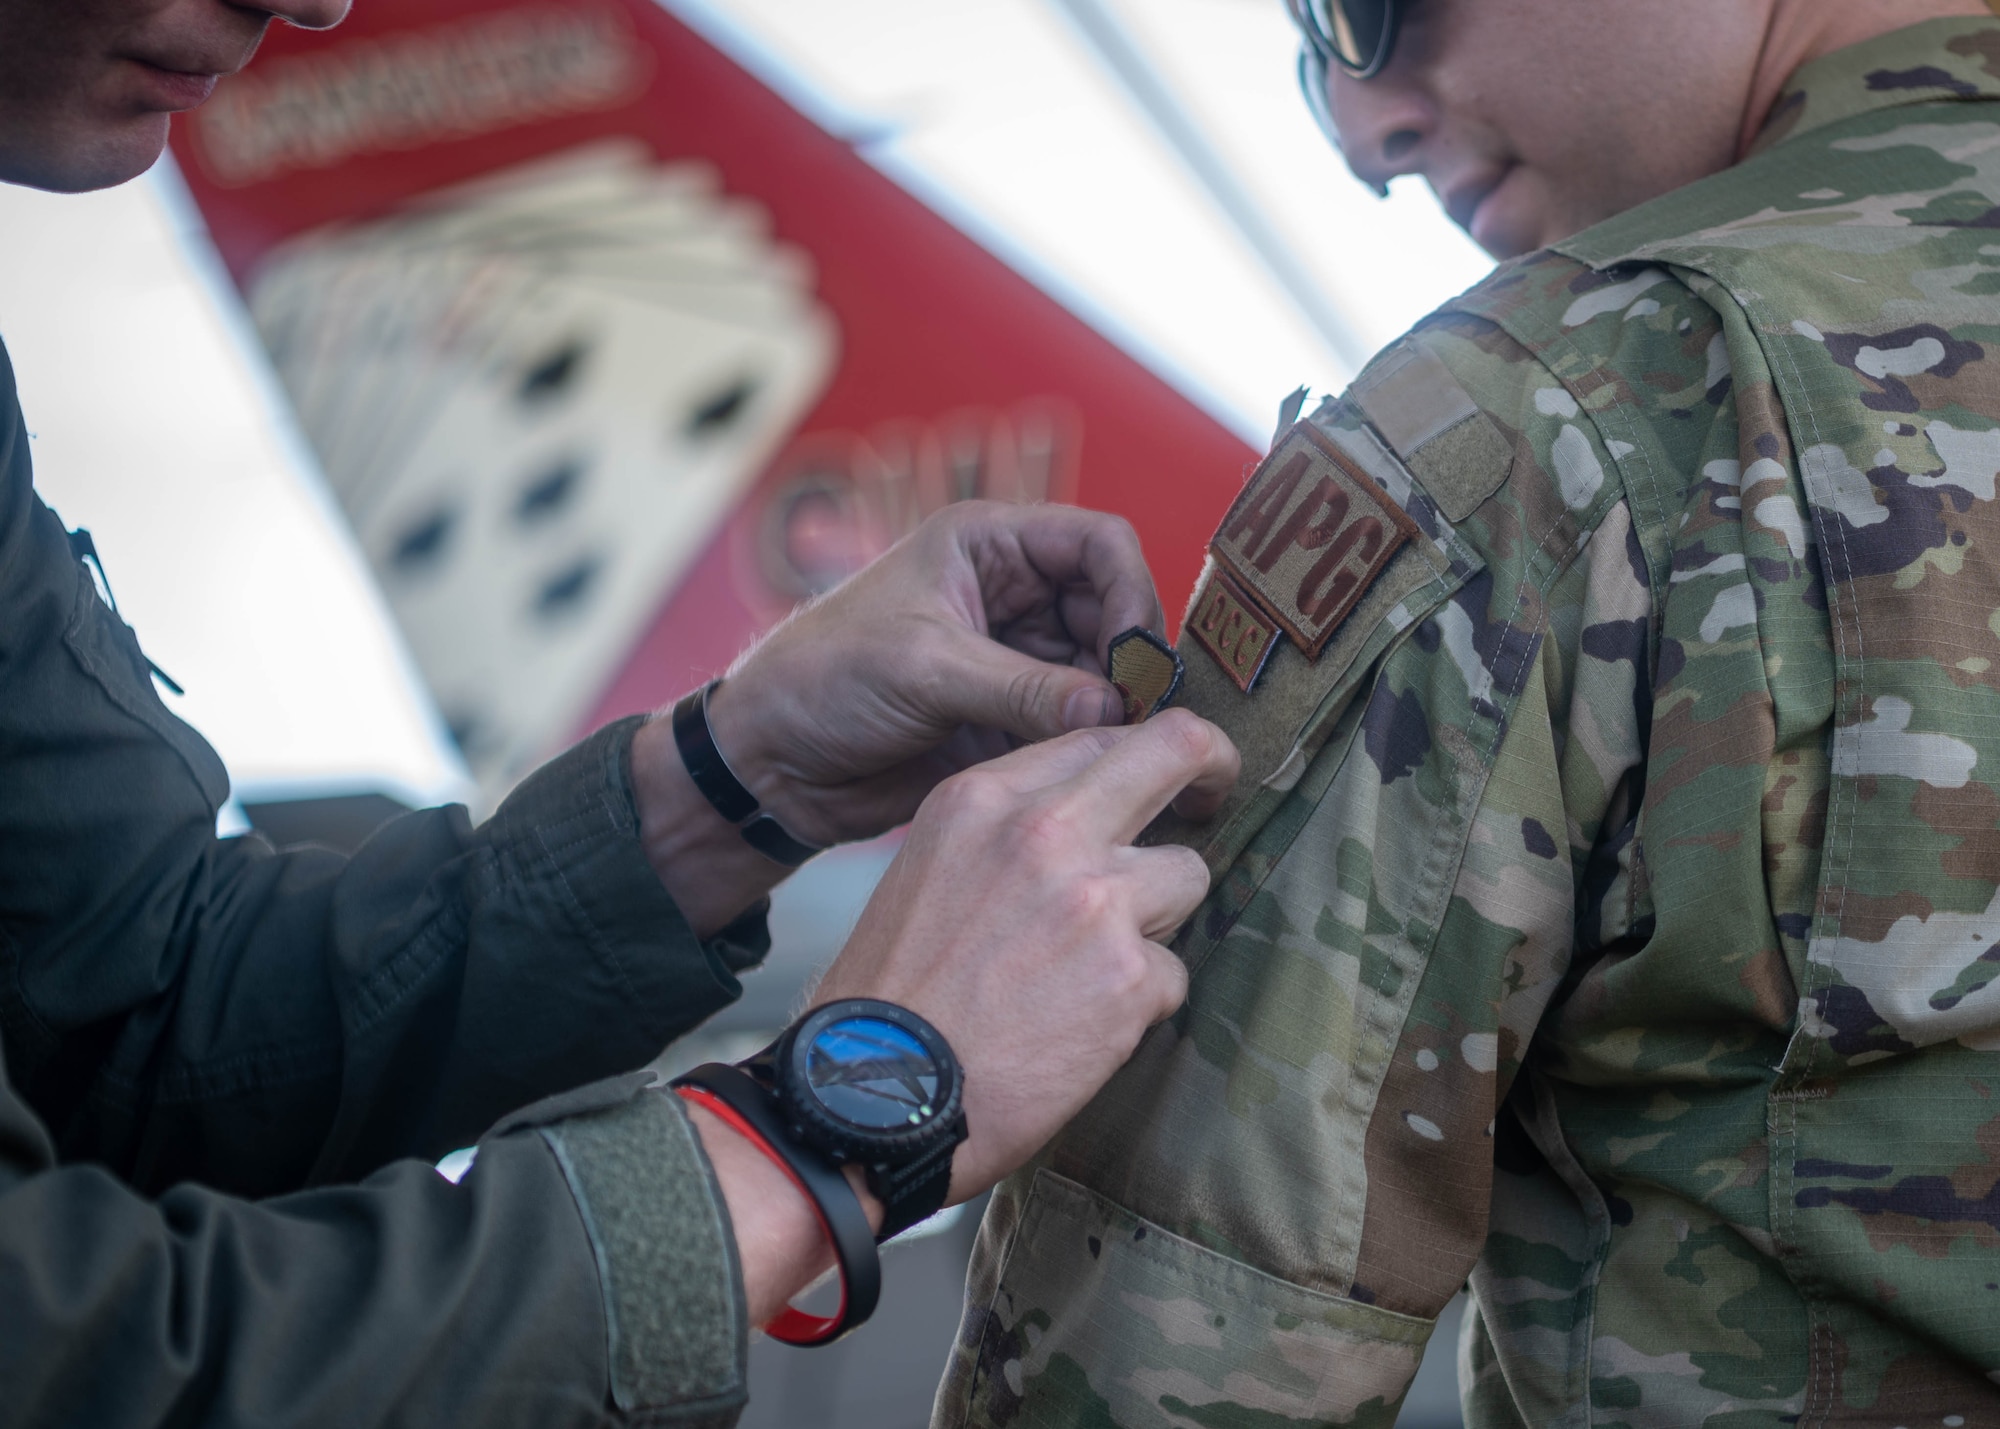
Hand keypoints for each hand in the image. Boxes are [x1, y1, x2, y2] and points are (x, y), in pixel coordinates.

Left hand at [630, 501, 1164, 935]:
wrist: (769, 763)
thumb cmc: (824, 681)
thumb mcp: (925, 669)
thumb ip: (1024, 687)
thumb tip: (1116, 710)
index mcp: (988, 545)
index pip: (1098, 544)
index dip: (1130, 592)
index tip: (1133, 657)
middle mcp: (1012, 594)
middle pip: (1114, 611)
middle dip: (1130, 661)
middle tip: (1137, 719)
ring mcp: (1015, 659)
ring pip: (1103, 674)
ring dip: (1117, 710)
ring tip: (1120, 751)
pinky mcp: (1011, 719)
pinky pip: (1077, 725)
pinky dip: (1094, 747)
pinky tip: (1099, 773)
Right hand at [689, 708, 1237, 1322]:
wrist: (870, 1102)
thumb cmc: (888, 998)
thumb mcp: (926, 870)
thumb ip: (1003, 835)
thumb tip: (1081, 824)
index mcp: (982, 799)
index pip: (1096, 737)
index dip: (1134, 759)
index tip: (1155, 783)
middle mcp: (1045, 832)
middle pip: (1177, 750)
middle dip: (1209, 769)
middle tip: (1215, 795)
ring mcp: (1095, 901)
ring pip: (1189, 874)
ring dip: (1157, 919)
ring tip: (1093, 969)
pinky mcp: (1130, 978)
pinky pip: (1172, 974)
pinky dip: (1138, 1004)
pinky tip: (1078, 1030)